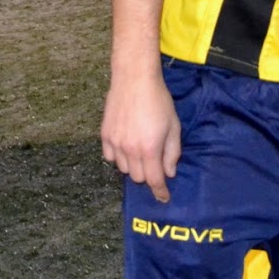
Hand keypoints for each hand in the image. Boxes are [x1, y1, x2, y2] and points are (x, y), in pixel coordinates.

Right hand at [101, 69, 180, 203]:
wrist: (134, 80)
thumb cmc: (159, 102)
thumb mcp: (174, 127)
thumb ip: (172, 152)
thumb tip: (169, 173)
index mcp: (149, 149)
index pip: (154, 180)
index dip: (160, 192)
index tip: (164, 198)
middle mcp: (129, 149)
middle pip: (138, 177)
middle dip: (149, 175)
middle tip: (156, 164)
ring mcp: (114, 143)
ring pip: (123, 169)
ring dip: (134, 166)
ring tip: (142, 152)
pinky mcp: (104, 135)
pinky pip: (110, 157)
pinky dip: (119, 158)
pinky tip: (127, 148)